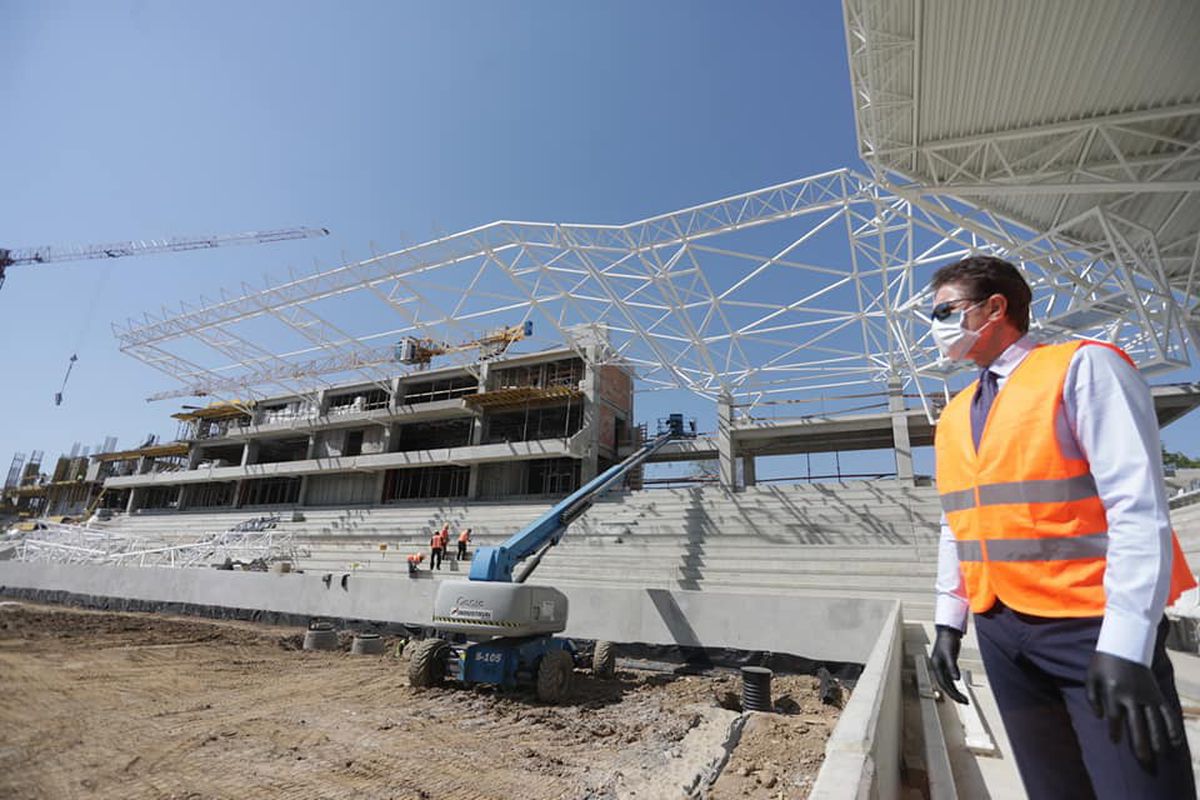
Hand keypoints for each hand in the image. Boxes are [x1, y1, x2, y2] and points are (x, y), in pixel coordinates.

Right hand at [930, 625, 968, 703]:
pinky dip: (955, 685)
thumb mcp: (949, 653)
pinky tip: (960, 689)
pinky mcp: (947, 665)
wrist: (948, 631)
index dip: (951, 692)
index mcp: (936, 666)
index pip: (943, 683)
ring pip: (948, 683)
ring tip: (964, 699)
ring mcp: (942, 667)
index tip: (959, 699)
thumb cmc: (947, 640)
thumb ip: (952, 667)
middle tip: (965, 702)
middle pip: (945, 685)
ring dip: (955, 691)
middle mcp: (938, 668)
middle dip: (954, 695)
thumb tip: (956, 679)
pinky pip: (950, 679)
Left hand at [1086, 651, 1184, 768]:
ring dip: (1158, 739)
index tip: (1115, 742)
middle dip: (1140, 744)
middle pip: (1137, 724)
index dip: (1115, 731)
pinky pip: (1167, 712)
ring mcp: (1147, 696)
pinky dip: (1172, 726)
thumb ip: (1092, 697)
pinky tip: (1175, 741)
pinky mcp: (1157, 694)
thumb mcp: (1091, 677)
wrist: (1125, 645)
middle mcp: (1132, 696)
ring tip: (1159, 755)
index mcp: (1113, 692)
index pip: (1115, 717)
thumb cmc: (1104, 662)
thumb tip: (1098, 717)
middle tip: (1143, 761)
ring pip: (1154, 721)